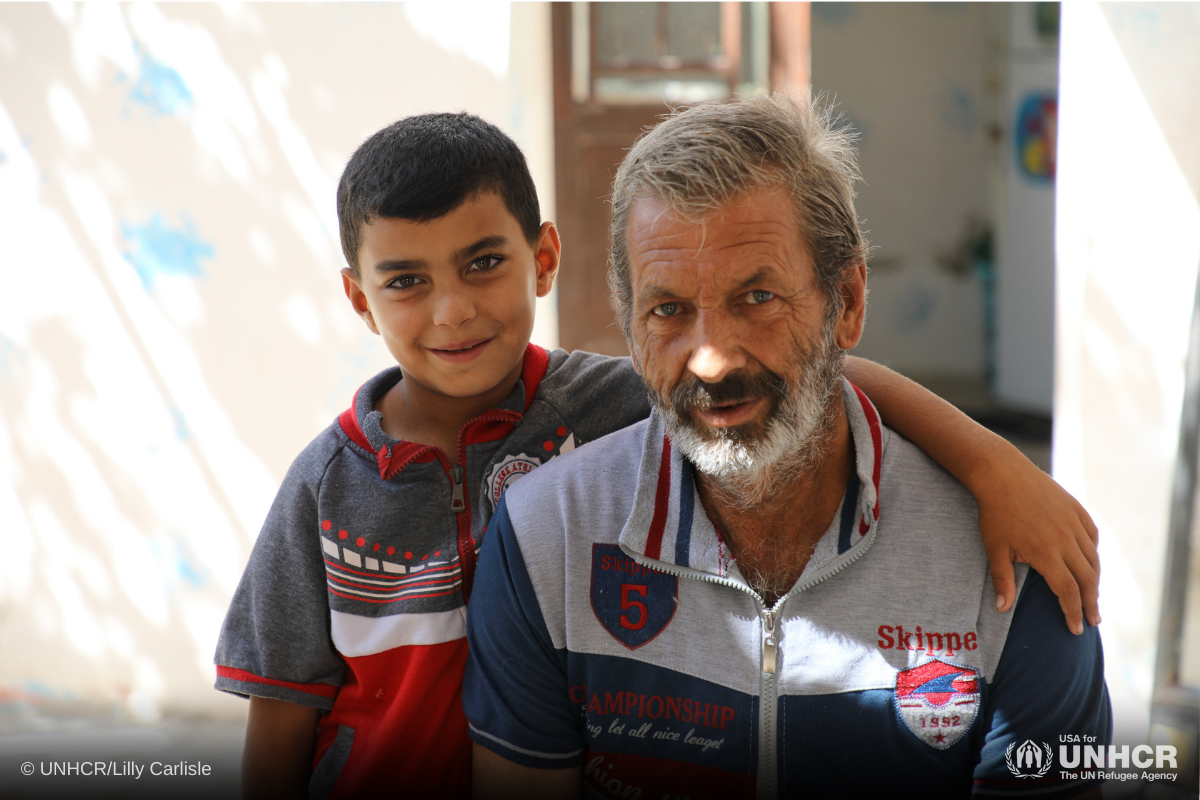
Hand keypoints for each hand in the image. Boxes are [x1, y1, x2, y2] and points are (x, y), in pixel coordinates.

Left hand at [974, 446, 1099, 633]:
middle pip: (1087, 579)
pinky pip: (1092, 536)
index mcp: (1046, 553)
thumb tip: (1002, 609)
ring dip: (1095, 580)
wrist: (1001, 473)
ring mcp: (1074, 523)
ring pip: (1093, 559)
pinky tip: (1090, 563)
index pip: (1068, 592)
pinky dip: (1093, 553)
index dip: (1073, 612)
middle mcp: (1066, 540)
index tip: (1075, 629)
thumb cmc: (994, 513)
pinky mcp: (1076, 509)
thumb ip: (1002, 580)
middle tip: (1092, 620)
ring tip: (1093, 596)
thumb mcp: (995, 549)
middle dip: (1090, 603)